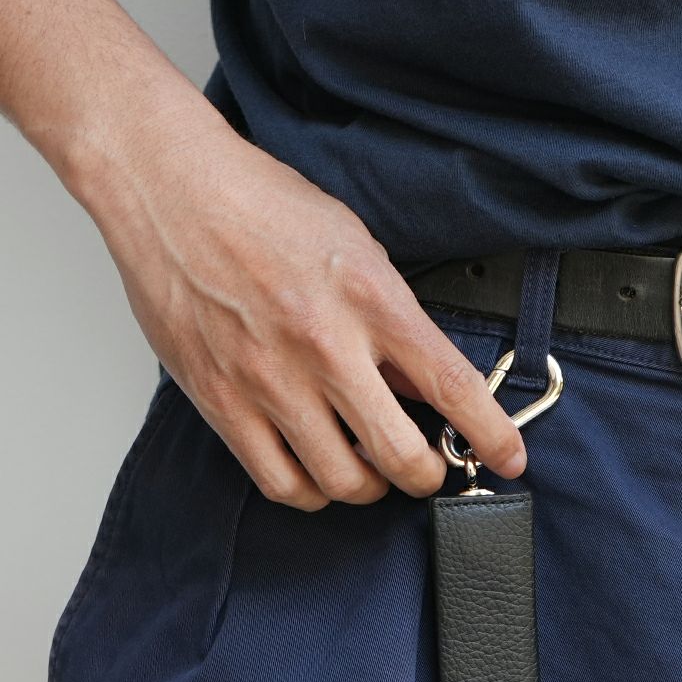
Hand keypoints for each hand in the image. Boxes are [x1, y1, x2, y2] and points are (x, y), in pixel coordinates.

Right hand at [75, 110, 526, 510]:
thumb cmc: (266, 209)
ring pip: (343, 482)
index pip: (453, 386)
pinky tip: (320, 471)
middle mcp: (324, 347)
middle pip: (401, 457)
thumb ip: (396, 324)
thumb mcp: (360, 250)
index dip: (492, 436)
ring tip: (372, 466)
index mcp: (372, 300)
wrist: (170, 189)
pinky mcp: (221, 401)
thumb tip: (428, 389)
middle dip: (430, 475)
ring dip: (371, 486)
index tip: (510, 460)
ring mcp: (269, 380)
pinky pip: (280, 482)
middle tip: (430, 466)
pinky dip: (313, 492)